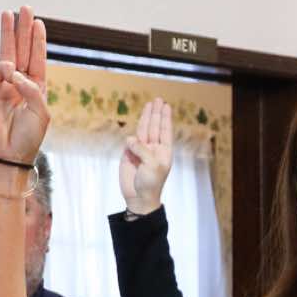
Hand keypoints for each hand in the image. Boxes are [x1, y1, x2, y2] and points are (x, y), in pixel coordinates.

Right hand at [0, 8, 49, 166]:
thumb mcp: (41, 112)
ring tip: (10, 14)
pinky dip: (4, 68)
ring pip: (7, 53)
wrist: (8, 153)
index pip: (37, 58)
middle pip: (22, 50)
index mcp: (37, 87)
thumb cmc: (28, 136)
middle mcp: (21, 82)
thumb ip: (32, 90)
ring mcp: (4, 84)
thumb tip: (15, 71)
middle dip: (23, 29)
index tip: (39, 23)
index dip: (38, 41)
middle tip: (25, 8)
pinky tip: (9, 69)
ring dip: (9, 34)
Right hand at [118, 99, 173, 215]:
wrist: (138, 197)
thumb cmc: (150, 183)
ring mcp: (141, 150)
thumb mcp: (151, 166)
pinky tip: (138, 123)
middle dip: (156, 113)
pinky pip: (131, 140)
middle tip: (158, 100)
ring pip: (143, 130)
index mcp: (164, 151)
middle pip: (154, 127)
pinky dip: (133, 132)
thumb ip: (142, 150)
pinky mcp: (129, 154)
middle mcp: (153, 148)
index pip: (165, 131)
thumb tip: (131, 138)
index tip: (166, 106)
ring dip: (146, 118)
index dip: (165, 118)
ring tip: (149, 105)